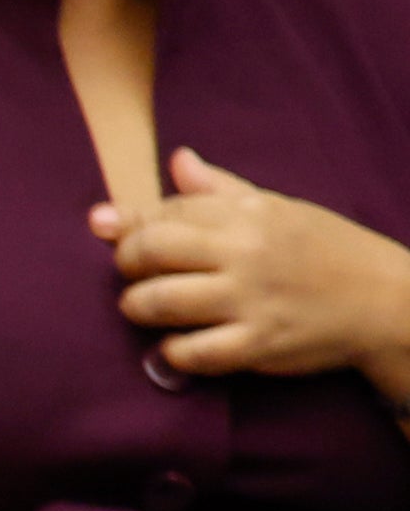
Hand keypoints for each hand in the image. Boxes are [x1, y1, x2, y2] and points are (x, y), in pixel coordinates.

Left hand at [95, 149, 409, 402]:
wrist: (386, 299)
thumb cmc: (324, 251)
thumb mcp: (277, 209)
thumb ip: (219, 189)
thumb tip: (176, 158)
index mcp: (250, 213)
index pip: (165, 212)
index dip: (133, 226)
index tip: (126, 238)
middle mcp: (247, 252)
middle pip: (150, 251)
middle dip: (127, 264)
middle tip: (133, 275)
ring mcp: (251, 299)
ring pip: (159, 302)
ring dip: (137, 308)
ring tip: (144, 308)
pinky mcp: (257, 344)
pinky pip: (189, 352)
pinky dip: (171, 352)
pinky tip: (176, 344)